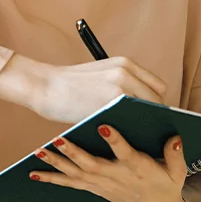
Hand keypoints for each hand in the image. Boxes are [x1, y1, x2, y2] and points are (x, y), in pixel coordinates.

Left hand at [29, 125, 189, 201]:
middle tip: (58, 138)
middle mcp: (116, 177)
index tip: (103, 126)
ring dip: (56, 163)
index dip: (115, 141)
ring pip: (76, 174)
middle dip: (73, 152)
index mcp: (137, 168)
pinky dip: (51, 179)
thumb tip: (174, 138)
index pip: (125, 154)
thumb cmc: (166, 184)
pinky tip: (33, 173)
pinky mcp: (93, 188)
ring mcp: (102, 184)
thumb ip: (175, 156)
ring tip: (39, 150)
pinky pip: (70, 184)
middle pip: (92, 165)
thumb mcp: (178, 173)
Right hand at [34, 56, 166, 123]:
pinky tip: (126, 137)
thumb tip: (140, 108)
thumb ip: (122, 85)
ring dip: (146, 123)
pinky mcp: (109, 103)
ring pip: (147, 111)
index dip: (156, 102)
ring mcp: (119, 87)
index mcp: (125, 63)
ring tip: (139, 136)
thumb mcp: (100, 74)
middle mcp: (126, 72)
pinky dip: (132, 129)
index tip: (151, 116)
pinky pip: (131, 119)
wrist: (43, 85)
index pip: (157, 86)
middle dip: (154, 115)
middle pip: (157, 100)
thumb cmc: (68, 85)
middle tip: (145, 129)